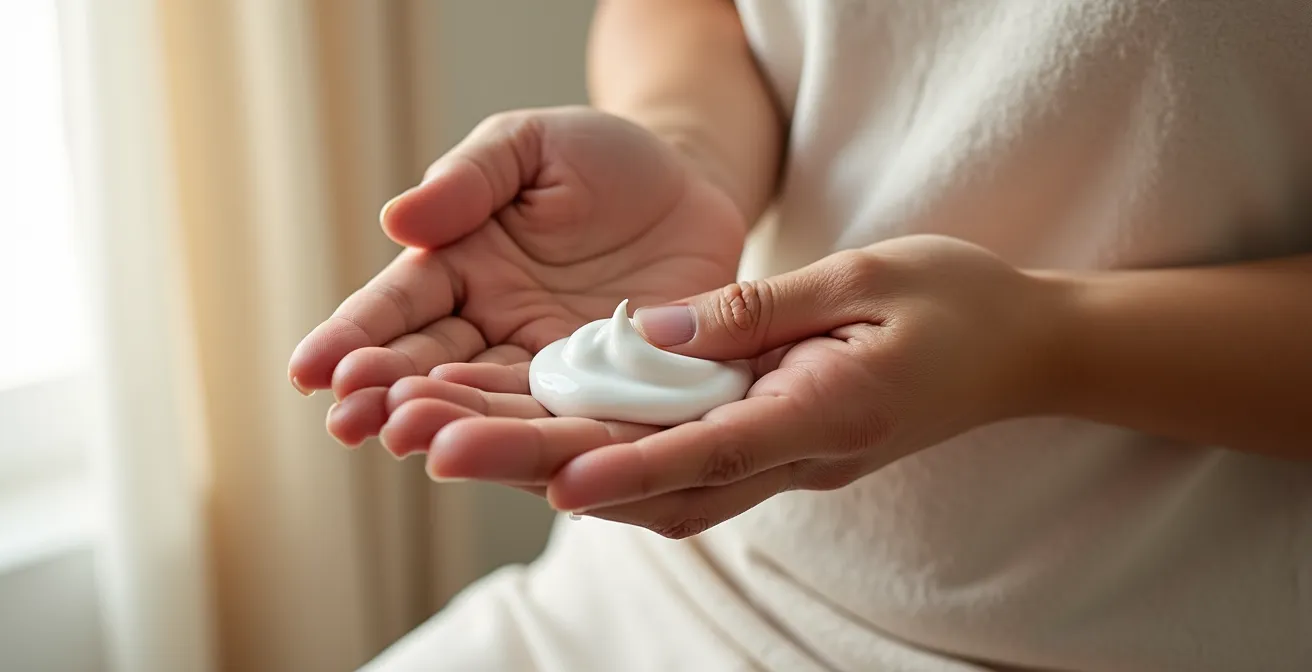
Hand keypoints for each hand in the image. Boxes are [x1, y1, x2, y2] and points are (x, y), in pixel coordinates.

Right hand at [287, 107, 746, 446]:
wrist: (693, 185)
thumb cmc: (600, 158)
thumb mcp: (530, 145)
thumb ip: (470, 179)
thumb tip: (397, 221)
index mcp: (458, 269)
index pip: (399, 308)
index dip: (356, 337)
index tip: (311, 370)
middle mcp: (493, 329)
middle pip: (433, 369)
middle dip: (389, 395)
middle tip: (349, 422)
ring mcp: (550, 367)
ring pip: (493, 407)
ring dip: (451, 426)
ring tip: (408, 442)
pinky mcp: (610, 391)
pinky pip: (573, 419)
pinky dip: (539, 439)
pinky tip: (504, 456)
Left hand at [381, 234, 1061, 537]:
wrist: (1022, 349)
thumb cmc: (954, 301)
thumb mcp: (863, 276)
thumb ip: (757, 309)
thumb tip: (655, 331)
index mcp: (826, 411)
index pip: (711, 448)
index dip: (627, 462)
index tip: (552, 475)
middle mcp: (797, 455)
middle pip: (657, 481)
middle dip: (547, 468)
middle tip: (442, 449)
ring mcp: (787, 463)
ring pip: (661, 489)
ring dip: (564, 471)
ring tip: (464, 442)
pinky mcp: (777, 450)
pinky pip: (685, 470)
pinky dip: (615, 463)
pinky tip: (552, 443)